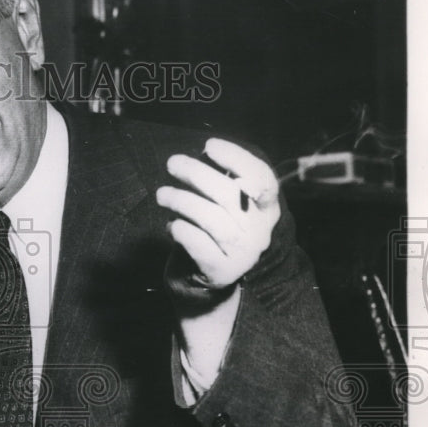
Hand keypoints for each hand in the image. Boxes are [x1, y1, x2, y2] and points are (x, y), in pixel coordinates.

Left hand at [156, 138, 279, 291]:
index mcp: (265, 208)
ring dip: (182, 201)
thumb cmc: (212, 230)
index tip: (208, 145)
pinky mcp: (222, 271)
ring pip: (212, 219)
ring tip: (162, 194)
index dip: (237, 158)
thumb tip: (200, 154)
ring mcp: (244, 253)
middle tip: (172, 163)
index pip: (262, 178)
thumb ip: (219, 180)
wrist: (207, 282)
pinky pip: (199, 245)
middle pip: (230, 195)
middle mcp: (260, 230)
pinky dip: (182, 231)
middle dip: (197, 173)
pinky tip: (171, 226)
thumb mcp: (222, 204)